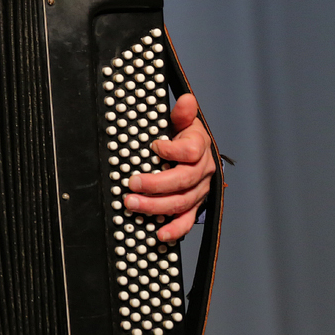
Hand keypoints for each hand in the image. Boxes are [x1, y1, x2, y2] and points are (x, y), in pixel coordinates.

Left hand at [123, 93, 215, 242]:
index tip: (154, 146)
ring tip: (132, 205)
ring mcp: (199, 190)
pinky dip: (175, 229)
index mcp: (199, 148)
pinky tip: (160, 234)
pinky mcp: (194, 204)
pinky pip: (187, 219)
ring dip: (156, 206)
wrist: (195, 153)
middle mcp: (202, 171)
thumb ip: (182, 113)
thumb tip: (187, 99)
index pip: (190, 151)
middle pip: (182, 180)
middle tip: (131, 185)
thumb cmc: (183, 136)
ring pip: (181, 202)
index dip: (172, 150)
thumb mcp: (182, 122)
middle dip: (155, 184)